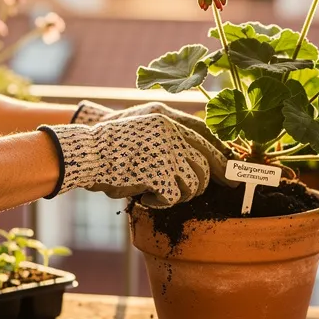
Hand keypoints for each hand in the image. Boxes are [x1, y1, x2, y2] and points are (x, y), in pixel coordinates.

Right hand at [73, 100, 235, 186]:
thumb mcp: (142, 126)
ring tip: (162, 191)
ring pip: (195, 182)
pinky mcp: (158, 174)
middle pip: (207, 160)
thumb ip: (168, 133)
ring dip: (182, 193)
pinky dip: (160, 202)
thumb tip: (200, 155)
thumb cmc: (110, 145)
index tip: (232, 164)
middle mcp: (170, 131)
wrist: (85, 154)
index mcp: (166, 117)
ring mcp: (166, 152)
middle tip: (230, 185)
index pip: (206, 132)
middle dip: (217, 177)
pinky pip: (174, 197)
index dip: (222, 150)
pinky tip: (145, 197)